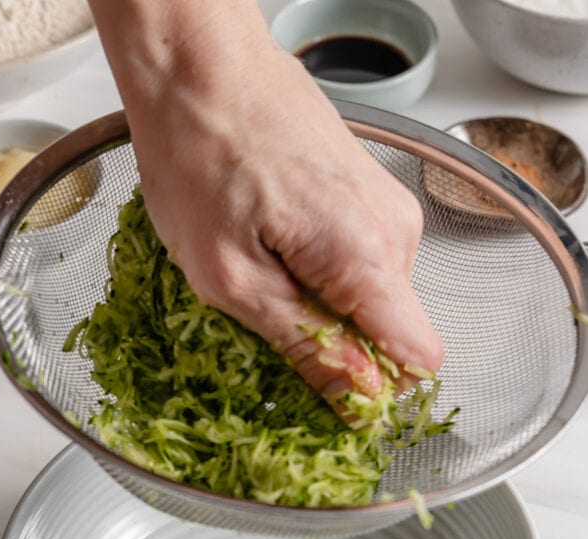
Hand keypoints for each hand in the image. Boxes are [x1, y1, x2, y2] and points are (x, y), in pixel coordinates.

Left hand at [91, 0, 443, 406]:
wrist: (197, 64)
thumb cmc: (200, 155)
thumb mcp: (232, 279)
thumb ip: (304, 344)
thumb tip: (358, 398)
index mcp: (367, 257)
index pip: (418, 360)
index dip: (371, 389)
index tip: (321, 392)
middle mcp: (395, 232)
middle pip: (389, 333)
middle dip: (330, 344)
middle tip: (258, 319)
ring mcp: (385, 209)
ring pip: (369, 300)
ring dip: (316, 306)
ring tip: (254, 269)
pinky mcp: (365, 196)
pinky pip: (356, 263)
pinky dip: (314, 272)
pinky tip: (267, 245)